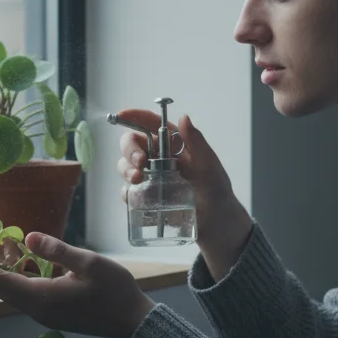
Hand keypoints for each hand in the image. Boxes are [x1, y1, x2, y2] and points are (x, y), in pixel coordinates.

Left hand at [0, 233, 155, 337]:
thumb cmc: (114, 291)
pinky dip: (18, 280)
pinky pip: (27, 297)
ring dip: (2, 274)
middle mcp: (38, 310)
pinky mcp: (54, 315)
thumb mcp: (89, 263)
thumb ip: (58, 251)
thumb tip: (29, 238)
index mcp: (43, 298)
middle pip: (3, 290)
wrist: (132, 323)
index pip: (2, 281)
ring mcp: (46, 315)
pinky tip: (21, 264)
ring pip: (14, 294)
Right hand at [114, 109, 252, 278]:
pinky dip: (128, 193)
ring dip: (126, 170)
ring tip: (137, 180)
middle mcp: (157, 156)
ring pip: (125, 165)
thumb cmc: (215, 189)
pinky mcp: (145, 196)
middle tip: (140, 162)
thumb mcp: (209, 164)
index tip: (122, 116)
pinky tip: (138, 198)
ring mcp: (149, 176)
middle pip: (132, 144)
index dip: (134, 116)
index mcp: (172, 143)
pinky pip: (128, 192)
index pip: (150, 124)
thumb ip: (197, 141)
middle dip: (130, 150)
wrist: (215, 221)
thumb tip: (184, 117)